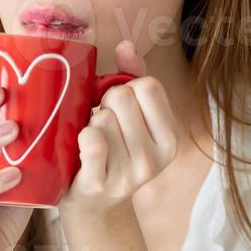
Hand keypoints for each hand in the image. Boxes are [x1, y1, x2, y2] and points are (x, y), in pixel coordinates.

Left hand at [57, 39, 180, 221]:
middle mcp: (156, 159)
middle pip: (122, 97)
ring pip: (103, 117)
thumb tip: (125, 44)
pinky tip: (80, 145)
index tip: (117, 106)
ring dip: (88, 122)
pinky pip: (93, 142)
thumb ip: (131, 76)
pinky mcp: (100, 185)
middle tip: (99, 123)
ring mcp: (129, 175)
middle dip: (104, 103)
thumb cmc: (110, 150)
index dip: (125, 88)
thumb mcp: (130, 117)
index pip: (147, 85)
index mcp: (169, 138)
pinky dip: (83, 136)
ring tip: (89, 139)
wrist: (91, 205)